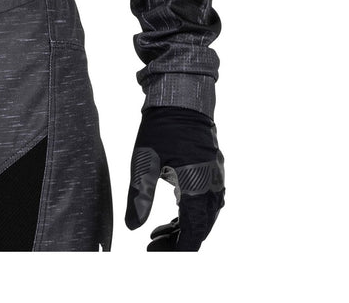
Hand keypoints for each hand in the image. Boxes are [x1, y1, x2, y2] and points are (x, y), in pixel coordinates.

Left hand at [125, 106, 224, 250]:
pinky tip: (174, 214)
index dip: (175, 249)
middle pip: (201, 228)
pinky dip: (191, 212)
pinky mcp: (212, 168)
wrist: (180, 96)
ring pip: (204, 215)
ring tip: (158, 233)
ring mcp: (215, 177)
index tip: (154, 253)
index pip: (193, 234)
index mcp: (198, 189)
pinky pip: (206, 200)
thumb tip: (132, 227)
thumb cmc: (160, 128)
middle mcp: (212, 186)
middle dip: (178, 241)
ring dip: (184, 228)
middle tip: (152, 246)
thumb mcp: (144, 162)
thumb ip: (140, 197)